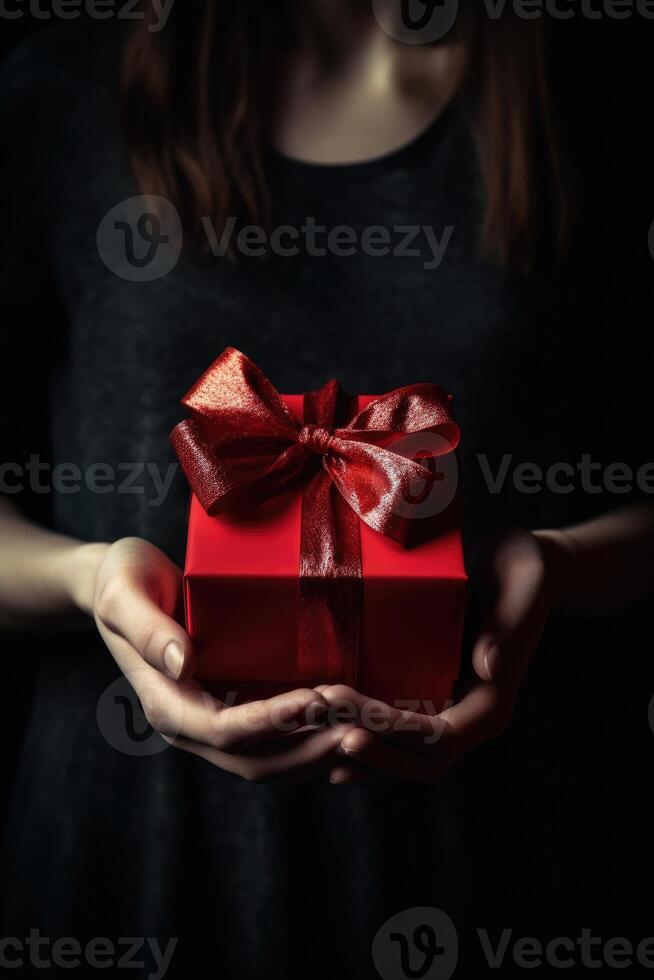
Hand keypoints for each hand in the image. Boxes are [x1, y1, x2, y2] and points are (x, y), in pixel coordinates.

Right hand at [87, 537, 343, 782]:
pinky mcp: (235, 709)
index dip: (273, 720)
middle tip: (361, 725)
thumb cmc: (123, 580)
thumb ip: (148, 629)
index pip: (224, 730)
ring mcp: (214, 722)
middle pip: (256, 761)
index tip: (317, 699)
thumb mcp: (124, 595)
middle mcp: (191, 725)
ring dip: (319, 753)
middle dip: (310, 747)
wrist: (122, 585)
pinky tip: (352, 728)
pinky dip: (315, 741)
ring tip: (367, 731)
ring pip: (272, 761)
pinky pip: (278, 742)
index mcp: (165, 703)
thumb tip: (182, 662)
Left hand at [322, 528, 561, 783]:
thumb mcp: (520, 590)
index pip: (441, 739)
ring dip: (363, 751)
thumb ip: (507, 629)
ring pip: (406, 755)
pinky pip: (398, 732)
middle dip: (371, 751)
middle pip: (420, 761)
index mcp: (493, 703)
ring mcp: (451, 709)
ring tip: (314, 737)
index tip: (352, 727)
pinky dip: (367, 737)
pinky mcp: (433, 693)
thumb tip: (487, 667)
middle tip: (322, 727)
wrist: (526, 563)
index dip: (395, 738)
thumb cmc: (524, 570)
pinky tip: (327, 733)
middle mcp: (471, 716)